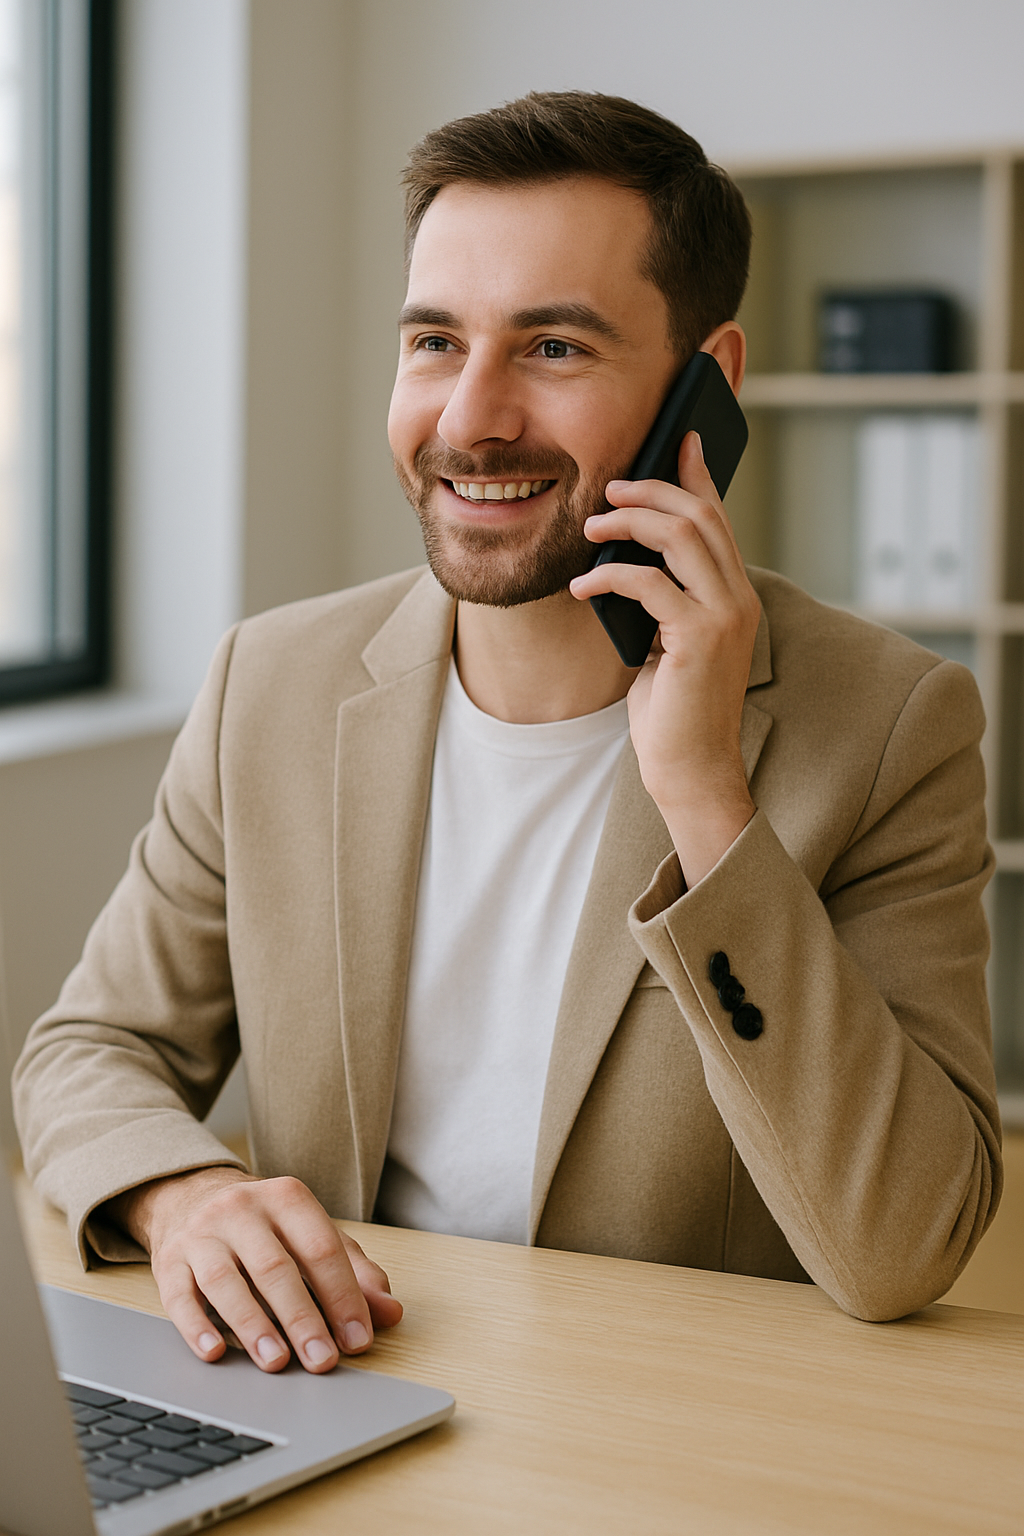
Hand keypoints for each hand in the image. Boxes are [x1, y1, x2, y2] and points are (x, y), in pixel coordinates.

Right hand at [108, 1167, 401, 1372]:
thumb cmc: (266, 1228)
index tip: (357, 1338)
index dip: (343, 1295)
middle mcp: (241, 1209)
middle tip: (322, 1361)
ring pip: (226, 1282)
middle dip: (302, 1318)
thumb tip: (389, 1311)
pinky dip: (196, 1327)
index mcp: (286, 1198)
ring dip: (253, 1326)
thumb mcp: (312, 1236)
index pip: (321, 1248)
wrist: (193, 1197)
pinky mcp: (169, 1262)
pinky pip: (179, 1296)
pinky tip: (215, 1353)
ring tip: (276, 1362)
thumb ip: (353, 1272)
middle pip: (275, 1268)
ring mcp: (201, 1234)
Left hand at [570, 430, 759, 885]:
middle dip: (651, 491)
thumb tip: (623, 557)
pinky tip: (582, 587)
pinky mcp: (699, 638)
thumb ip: (661, 600)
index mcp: (734, 595)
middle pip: (700, 515)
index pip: (718, 519)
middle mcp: (737, 598)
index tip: (679, 440)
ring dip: (629, 523)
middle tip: (610, 489)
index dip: (698, 476)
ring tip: (591, 529)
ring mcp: (724, 616)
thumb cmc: (673, 711)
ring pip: (681, 536)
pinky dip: (610, 577)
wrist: (691, 769)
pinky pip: (651, 583)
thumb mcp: (665, 643)